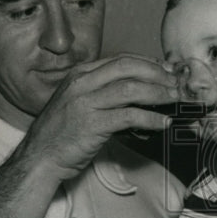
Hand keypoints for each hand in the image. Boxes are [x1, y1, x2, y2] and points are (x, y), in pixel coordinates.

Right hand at [19, 54, 179, 180]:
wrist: (40, 158)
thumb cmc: (62, 133)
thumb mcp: (79, 102)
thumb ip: (103, 92)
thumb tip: (140, 90)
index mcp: (80, 74)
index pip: (120, 60)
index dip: (148, 63)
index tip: (166, 70)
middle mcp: (82, 83)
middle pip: (128, 67)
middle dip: (157, 74)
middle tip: (176, 84)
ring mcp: (85, 102)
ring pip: (131, 88)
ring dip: (158, 93)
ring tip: (174, 100)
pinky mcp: (92, 124)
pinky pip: (129, 115)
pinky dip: (150, 117)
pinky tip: (162, 122)